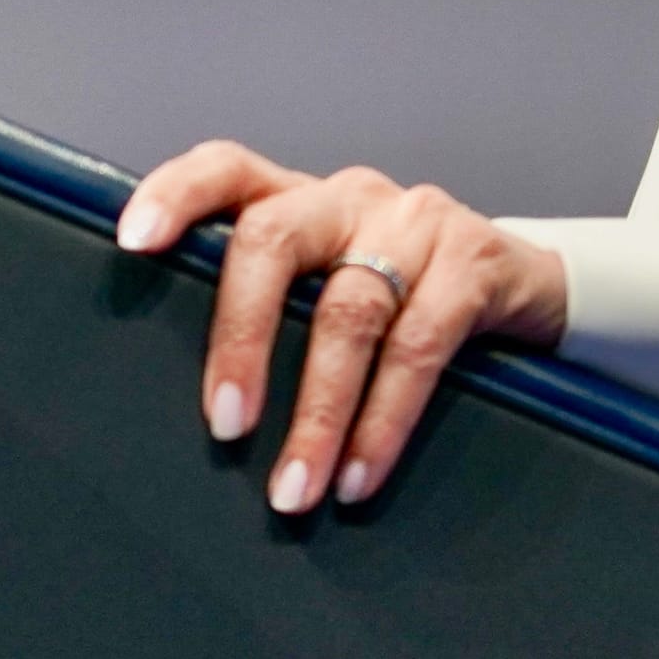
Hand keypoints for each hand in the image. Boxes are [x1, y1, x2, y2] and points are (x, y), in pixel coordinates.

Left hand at [117, 142, 569, 514]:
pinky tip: (361, 476)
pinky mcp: (474, 259)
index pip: (226, 168)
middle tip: (225, 426)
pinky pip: (420, 345)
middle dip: (239, 338)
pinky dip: (384, 421)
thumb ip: (276, 313)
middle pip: (272, 239)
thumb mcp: (330, 289)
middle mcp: (349, 197)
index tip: (131, 242)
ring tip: (297, 490)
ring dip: (318, 413)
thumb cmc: (400, 301)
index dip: (176, 195)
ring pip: (347, 311)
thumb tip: (202, 418)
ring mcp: (415, 221)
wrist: (527, 289)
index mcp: (299, 198)